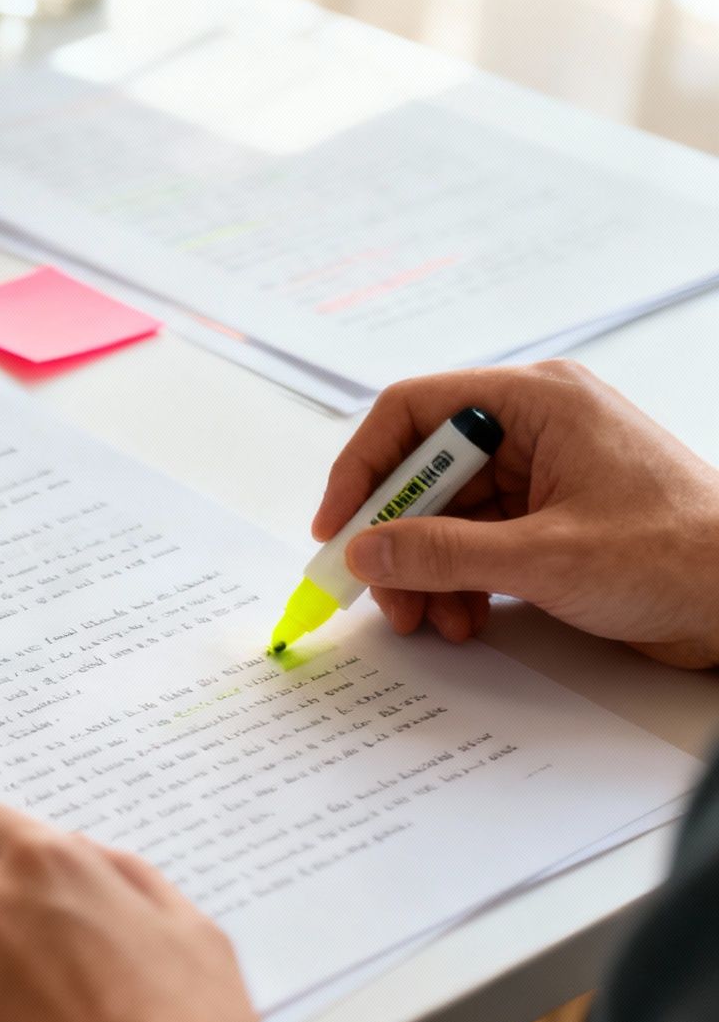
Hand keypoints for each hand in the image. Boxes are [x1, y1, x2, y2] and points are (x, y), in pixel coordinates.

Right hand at [315, 360, 718, 668]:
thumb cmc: (681, 557)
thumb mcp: (546, 558)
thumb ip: (443, 553)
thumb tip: (364, 550)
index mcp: (538, 402)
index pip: (414, 411)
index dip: (365, 467)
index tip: (339, 526)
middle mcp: (536, 428)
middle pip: (425, 469)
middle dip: (396, 536)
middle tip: (375, 590)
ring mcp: (545, 475)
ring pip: (445, 513)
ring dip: (425, 569)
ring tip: (426, 619)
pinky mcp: (552, 520)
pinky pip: (476, 540)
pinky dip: (459, 580)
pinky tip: (463, 618)